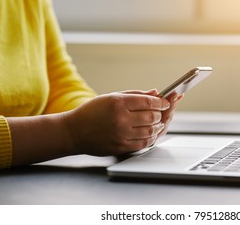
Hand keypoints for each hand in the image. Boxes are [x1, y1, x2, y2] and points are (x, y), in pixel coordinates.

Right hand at [63, 90, 181, 155]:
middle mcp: (121, 119)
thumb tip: (155, 93)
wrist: (74, 132)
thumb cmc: (92, 112)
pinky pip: (143, 143)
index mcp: (119, 103)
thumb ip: (135, 95)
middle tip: (160, 112)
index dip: (161, 102)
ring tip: (157, 123)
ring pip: (150, 130)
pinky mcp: (120, 147)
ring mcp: (121, 134)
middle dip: (159, 114)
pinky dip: (150, 138)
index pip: (149, 102)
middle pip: (152, 116)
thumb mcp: (112, 97)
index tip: (165, 102)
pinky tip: (150, 133)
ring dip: (157, 126)